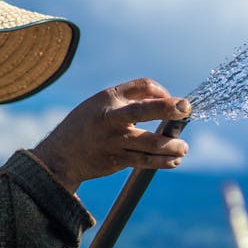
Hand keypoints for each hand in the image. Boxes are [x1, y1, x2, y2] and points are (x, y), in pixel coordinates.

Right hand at [33, 78, 190, 193]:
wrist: (61, 155)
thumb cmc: (87, 124)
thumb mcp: (101, 103)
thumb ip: (130, 99)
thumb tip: (166, 98)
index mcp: (108, 97)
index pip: (143, 86)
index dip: (163, 92)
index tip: (174, 102)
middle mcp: (110, 118)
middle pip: (143, 110)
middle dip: (167, 109)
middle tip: (186, 109)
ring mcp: (114, 140)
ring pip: (150, 143)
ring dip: (171, 145)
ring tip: (183, 148)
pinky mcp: (116, 160)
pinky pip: (145, 161)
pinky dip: (162, 161)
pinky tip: (173, 161)